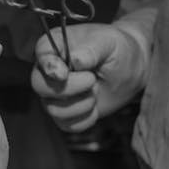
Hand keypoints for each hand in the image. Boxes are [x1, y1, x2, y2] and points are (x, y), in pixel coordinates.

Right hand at [31, 23, 147, 132]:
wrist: (129, 70)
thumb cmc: (117, 50)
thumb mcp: (109, 43)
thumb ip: (92, 50)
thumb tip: (76, 61)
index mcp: (55, 46)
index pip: (41, 54)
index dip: (49, 66)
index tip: (63, 74)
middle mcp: (48, 71)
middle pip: (39, 86)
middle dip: (68, 89)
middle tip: (92, 80)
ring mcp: (53, 94)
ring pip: (53, 109)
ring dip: (81, 104)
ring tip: (96, 89)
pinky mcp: (64, 114)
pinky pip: (66, 124)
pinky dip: (85, 118)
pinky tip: (95, 105)